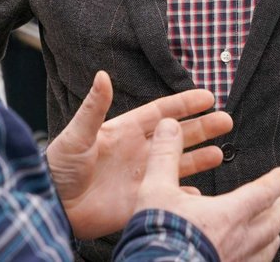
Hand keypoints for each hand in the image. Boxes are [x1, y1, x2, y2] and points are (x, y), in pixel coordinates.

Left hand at [46, 71, 232, 239]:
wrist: (53, 204)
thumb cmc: (59, 166)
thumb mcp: (77, 134)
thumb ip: (94, 107)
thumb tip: (102, 75)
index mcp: (125, 130)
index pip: (162, 113)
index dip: (185, 104)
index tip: (208, 97)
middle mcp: (138, 151)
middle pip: (178, 136)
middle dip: (203, 128)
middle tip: (226, 120)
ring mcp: (142, 176)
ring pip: (179, 163)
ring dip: (200, 158)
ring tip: (222, 152)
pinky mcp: (141, 200)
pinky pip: (170, 195)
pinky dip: (186, 195)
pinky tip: (201, 194)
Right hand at [136, 118, 279, 261]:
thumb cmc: (160, 235)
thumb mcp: (156, 189)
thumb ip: (164, 156)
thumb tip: (169, 127)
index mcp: (229, 214)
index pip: (263, 193)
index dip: (276, 181)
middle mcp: (239, 241)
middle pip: (272, 223)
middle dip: (278, 209)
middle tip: (279, 201)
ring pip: (267, 250)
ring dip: (271, 236)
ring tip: (271, 232)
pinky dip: (257, 258)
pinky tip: (249, 257)